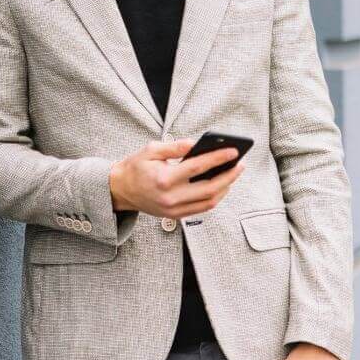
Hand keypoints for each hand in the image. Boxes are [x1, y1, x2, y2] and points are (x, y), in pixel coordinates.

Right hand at [109, 139, 244, 220]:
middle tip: (240, 164)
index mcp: (164, 178)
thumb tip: (197, 143)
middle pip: (210, 188)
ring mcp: (174, 209)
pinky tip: (221, 185)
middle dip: (229, 176)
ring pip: (209, 201)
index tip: (233, 151)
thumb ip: (175, 146)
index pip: (198, 167)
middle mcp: (171, 197)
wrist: (120, 191)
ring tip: (233, 173)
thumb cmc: (136, 167)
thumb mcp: (151, 150)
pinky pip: (202, 209)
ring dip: (225, 188)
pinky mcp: (175, 216)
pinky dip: (215, 197)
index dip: (218, 158)